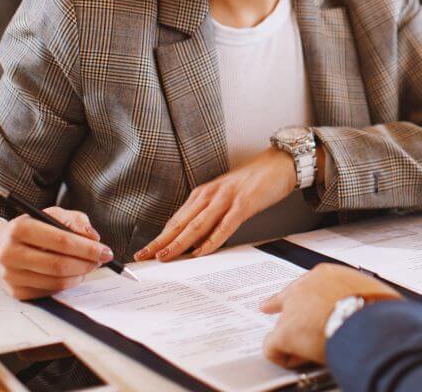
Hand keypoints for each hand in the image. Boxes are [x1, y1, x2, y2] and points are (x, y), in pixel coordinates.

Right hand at [0, 207, 111, 299]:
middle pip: (59, 264)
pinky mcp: (15, 292)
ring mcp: (11, 275)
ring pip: (56, 281)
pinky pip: (50, 291)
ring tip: (88, 266)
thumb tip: (93, 237)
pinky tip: (72, 274)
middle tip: (101, 259)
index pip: (61, 241)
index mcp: (20, 228)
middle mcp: (10, 253)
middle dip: (87, 263)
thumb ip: (75, 221)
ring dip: (80, 275)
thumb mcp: (50, 215)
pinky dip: (67, 284)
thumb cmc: (31, 229)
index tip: (106, 250)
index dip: (87, 248)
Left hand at [135, 147, 297, 261]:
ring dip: (179, 243)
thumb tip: (195, 241)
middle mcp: (209, 195)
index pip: (176, 220)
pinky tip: (200, 251)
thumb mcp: (224, 197)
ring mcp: (226, 199)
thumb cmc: (252, 183)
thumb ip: (209, 215)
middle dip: (160, 242)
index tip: (144, 252)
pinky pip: (224, 225)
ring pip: (196, 225)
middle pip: (180, 223)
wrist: (278, 164)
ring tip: (164, 257)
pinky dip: (211, 240)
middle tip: (143, 257)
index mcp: (203, 194)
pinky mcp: (243, 203)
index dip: (159, 237)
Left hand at [261, 263, 401, 367]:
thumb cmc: (380, 310)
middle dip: (287, 313)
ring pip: (284, 327)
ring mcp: (293, 309)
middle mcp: (305, 287)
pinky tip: (296, 361)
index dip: (297, 294)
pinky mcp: (285, 332)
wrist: (373, 324)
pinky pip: (272, 348)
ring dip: (296, 340)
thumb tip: (369, 306)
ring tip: (314, 352)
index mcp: (326, 275)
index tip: (282, 299)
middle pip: (288, 301)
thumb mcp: (371, 292)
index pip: (305, 283)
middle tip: (271, 312)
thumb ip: (359, 295)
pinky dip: (282, 356)